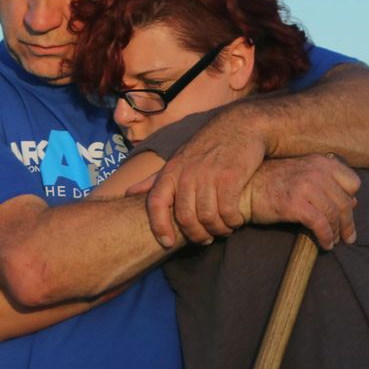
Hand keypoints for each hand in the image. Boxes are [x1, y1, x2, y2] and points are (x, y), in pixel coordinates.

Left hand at [138, 110, 267, 247]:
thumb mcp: (177, 160)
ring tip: (223, 229)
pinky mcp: (230, 177)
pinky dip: (232, 221)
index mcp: (170, 171)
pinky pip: (228, 211)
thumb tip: (128, 192)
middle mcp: (186, 174)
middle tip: (206, 239)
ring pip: (208, 217)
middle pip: (185, 217)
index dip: (158, 226)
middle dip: (196, 235)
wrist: (239, 126)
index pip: (155, 203)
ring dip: (218, 230)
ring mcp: (208, 175)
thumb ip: (154, 180)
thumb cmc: (206, 147)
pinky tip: (235, 220)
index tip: (167, 243)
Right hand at [246, 155, 359, 250]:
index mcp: (320, 161)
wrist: (243, 190)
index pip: (352, 182)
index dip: (351, 200)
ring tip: (333, 242)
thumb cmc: (271, 183)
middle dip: (347, 223)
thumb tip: (354, 202)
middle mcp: (316, 171)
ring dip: (337, 233)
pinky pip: (320, 224)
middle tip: (348, 237)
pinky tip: (324, 245)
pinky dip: (325, 237)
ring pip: (334, 214)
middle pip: (345, 202)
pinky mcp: (295, 204)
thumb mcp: (302, 175)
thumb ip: (326, 184)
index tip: (346, 213)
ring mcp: (305, 186)